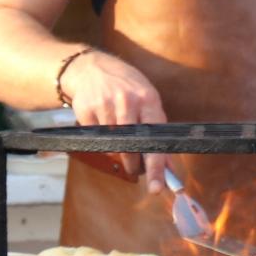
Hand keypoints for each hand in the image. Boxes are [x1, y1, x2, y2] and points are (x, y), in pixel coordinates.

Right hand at [61, 50, 168, 188]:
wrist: (92, 68)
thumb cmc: (126, 87)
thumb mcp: (147, 101)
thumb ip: (157, 133)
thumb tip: (169, 167)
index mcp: (149, 100)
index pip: (155, 140)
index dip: (157, 166)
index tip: (158, 188)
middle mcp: (128, 101)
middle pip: (132, 148)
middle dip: (134, 164)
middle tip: (135, 169)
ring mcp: (106, 105)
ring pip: (113, 145)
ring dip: (117, 151)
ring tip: (117, 139)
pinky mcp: (87, 110)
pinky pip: (96, 138)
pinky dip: (100, 138)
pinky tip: (102, 123)